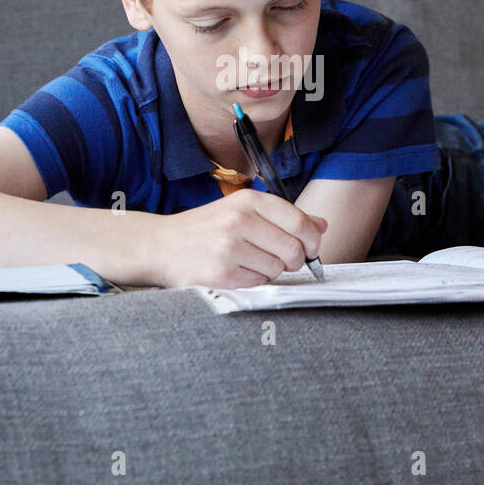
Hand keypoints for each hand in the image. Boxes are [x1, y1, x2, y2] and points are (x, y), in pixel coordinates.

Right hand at [152, 188, 327, 287]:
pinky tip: (237, 271)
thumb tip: (321, 226)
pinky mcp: (221, 273)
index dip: (312, 240)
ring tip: (249, 262)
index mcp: (249, 200)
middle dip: (293, 260)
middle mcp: (239, 220)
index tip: (310, 248)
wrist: (162, 245)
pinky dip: (254, 281)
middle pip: (293, 249)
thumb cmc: (206, 228)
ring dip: (270, 271)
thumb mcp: (242, 210)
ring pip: (277, 269)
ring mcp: (229, 247)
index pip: (299, 221)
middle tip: (280, 260)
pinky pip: (258, 283)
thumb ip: (283, 216)